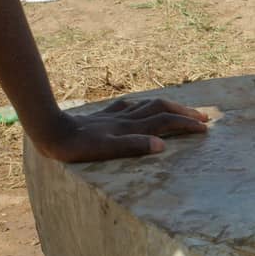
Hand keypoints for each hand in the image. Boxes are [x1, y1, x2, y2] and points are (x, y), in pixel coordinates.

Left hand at [32, 98, 208, 162]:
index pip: (166, 122)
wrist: (50, 130)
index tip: (205, 129)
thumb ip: (134, 147)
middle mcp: (126, 118)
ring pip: (149, 105)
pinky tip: (143, 106)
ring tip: (182, 109)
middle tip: (204, 118)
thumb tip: (162, 146)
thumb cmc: (76, 147)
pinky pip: (130, 105)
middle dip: (184, 112)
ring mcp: (115, 115)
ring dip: (169, 106)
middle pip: (162, 109)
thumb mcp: (105, 151)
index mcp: (130, 128)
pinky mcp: (104, 115)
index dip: (186, 124)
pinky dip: (144, 104)